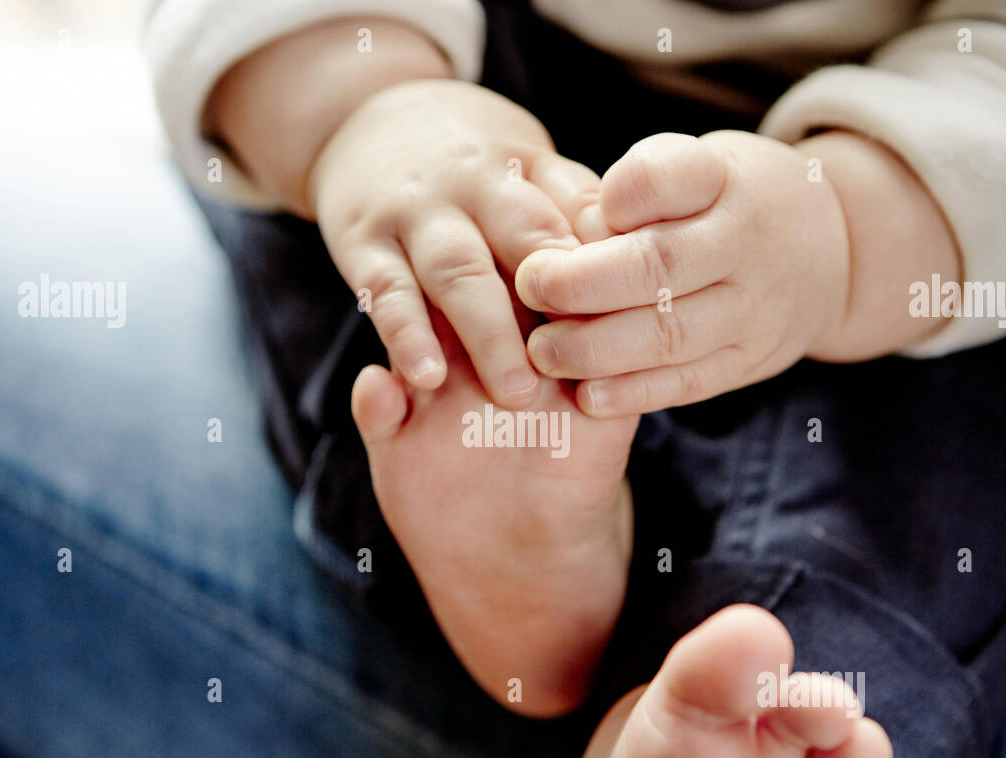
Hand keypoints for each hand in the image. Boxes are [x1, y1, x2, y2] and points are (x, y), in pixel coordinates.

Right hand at [309, 78, 603, 406]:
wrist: (370, 116)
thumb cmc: (476, 171)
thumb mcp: (531, 171)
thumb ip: (580, 216)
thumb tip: (643, 262)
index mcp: (528, 171)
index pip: (581, 216)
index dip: (608, 266)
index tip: (635, 316)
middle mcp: (475, 186)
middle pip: (526, 239)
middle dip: (558, 300)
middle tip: (585, 366)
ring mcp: (415, 214)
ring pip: (457, 270)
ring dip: (488, 332)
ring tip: (516, 393)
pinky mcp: (363, 244)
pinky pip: (384, 293)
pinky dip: (405, 334)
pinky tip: (426, 377)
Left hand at [514, 131, 851, 415]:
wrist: (830, 250)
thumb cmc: (728, 200)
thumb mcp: (699, 164)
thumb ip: (639, 188)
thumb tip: (571, 233)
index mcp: (724, 180)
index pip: (665, 177)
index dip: (616, 198)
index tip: (572, 214)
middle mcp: (747, 243)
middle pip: (660, 266)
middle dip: (583, 284)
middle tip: (528, 288)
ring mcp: (754, 308)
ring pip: (670, 334)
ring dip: (597, 348)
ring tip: (542, 351)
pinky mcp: (750, 360)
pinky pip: (690, 382)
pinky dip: (635, 393)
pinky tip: (587, 397)